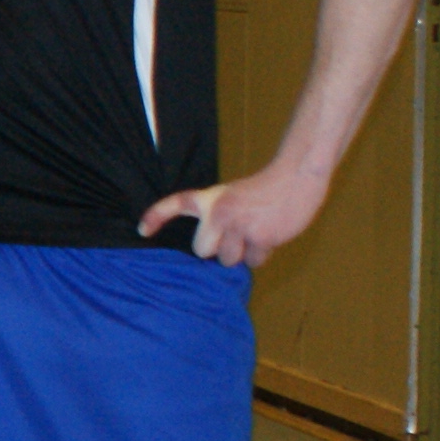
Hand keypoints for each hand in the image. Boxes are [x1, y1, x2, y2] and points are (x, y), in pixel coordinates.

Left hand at [140, 160, 329, 266]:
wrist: (297, 178)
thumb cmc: (264, 191)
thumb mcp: (232, 197)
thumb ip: (218, 221)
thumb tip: (211, 254)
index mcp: (211, 199)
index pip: (176, 204)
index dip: (156, 217)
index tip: (142, 231)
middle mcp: (219, 211)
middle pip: (203, 251)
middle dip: (219, 249)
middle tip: (238, 232)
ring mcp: (239, 225)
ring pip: (229, 261)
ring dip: (243, 253)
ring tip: (257, 230)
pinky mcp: (260, 237)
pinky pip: (254, 262)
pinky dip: (262, 254)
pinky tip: (270, 234)